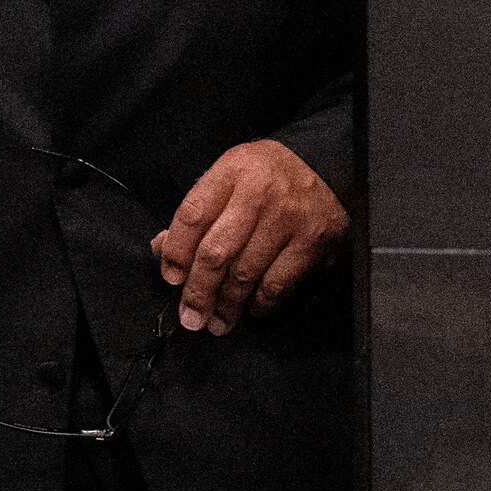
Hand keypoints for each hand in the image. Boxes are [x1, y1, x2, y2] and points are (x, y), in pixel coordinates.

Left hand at [151, 139, 347, 334]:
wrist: (328, 168)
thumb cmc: (269, 178)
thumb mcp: (230, 178)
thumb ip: (199, 212)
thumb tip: (162, 249)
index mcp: (232, 171)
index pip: (192, 216)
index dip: (176, 253)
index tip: (171, 278)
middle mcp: (259, 193)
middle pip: (216, 252)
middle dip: (198, 291)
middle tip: (191, 316)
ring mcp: (288, 218)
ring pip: (245, 273)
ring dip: (227, 305)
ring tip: (218, 322)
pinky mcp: (312, 242)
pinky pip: (276, 284)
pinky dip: (261, 304)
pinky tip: (252, 310)